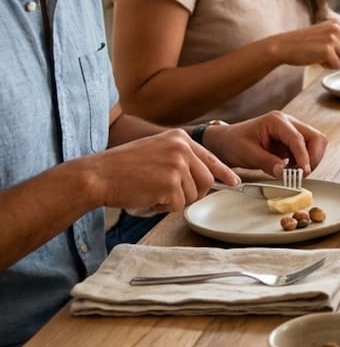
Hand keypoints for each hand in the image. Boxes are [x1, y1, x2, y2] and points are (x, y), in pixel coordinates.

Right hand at [90, 129, 238, 211]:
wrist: (98, 175)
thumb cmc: (123, 168)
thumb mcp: (156, 151)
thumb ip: (179, 159)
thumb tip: (204, 178)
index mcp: (179, 138)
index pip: (210, 157)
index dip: (224, 173)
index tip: (235, 182)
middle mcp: (182, 148)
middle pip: (206, 180)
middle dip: (193, 194)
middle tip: (170, 195)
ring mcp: (177, 164)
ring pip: (193, 195)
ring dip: (175, 200)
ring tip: (152, 192)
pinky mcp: (170, 183)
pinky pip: (178, 205)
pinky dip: (164, 207)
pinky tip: (147, 197)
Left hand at [204, 111, 327, 177]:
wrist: (226, 142)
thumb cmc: (234, 142)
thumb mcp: (247, 154)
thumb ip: (267, 162)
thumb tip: (283, 172)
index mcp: (276, 121)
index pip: (297, 138)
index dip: (303, 156)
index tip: (304, 171)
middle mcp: (288, 123)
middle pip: (315, 138)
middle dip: (313, 157)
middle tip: (303, 173)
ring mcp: (291, 131)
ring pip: (315, 145)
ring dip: (310, 160)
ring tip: (294, 173)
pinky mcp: (291, 142)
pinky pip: (307, 152)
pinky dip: (303, 163)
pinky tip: (290, 170)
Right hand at [269, 19, 339, 68]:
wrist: (284, 46)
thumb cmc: (305, 44)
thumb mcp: (325, 36)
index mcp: (338, 24)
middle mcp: (337, 29)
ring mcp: (332, 38)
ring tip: (327, 61)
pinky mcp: (326, 49)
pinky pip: (337, 64)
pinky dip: (330, 67)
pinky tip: (319, 62)